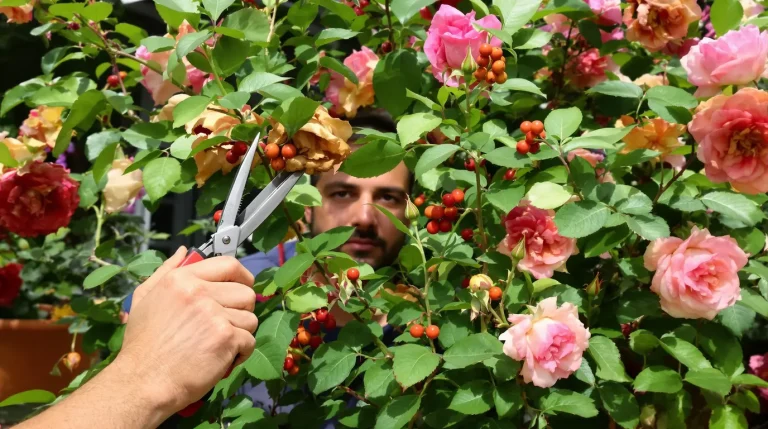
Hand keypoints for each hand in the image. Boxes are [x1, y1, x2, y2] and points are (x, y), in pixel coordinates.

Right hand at [114, 250, 256, 414]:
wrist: (141, 382)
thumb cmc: (142, 345)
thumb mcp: (144, 299)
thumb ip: (166, 271)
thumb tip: (185, 252)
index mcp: (182, 279)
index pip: (228, 264)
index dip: (242, 276)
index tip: (243, 286)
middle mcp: (199, 292)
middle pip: (246, 293)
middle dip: (241, 311)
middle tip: (225, 326)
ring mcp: (214, 315)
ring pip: (250, 318)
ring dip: (239, 334)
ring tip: (218, 345)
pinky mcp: (226, 338)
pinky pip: (250, 340)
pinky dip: (240, 353)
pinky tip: (222, 359)